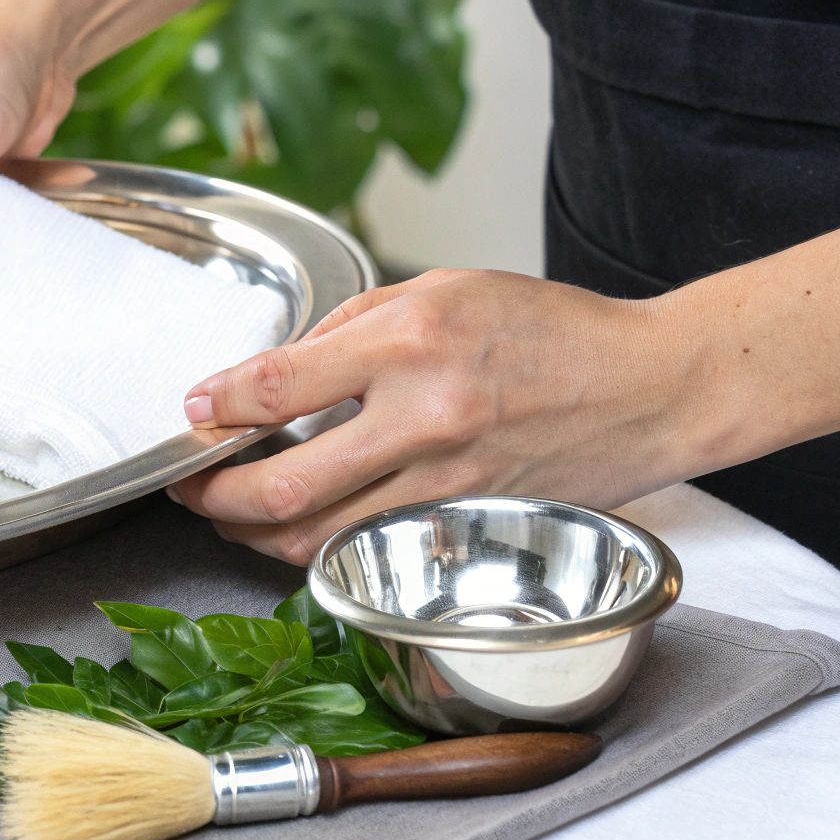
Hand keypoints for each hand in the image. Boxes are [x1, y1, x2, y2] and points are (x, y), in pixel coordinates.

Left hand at [168, 269, 697, 564]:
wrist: (651, 387)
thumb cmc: (551, 331)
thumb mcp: (443, 290)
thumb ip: (352, 327)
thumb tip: (276, 370)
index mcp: (411, 339)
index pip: (279, 385)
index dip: (219, 406)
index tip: (194, 410)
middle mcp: (424, 416)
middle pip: (283, 486)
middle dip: (213, 493)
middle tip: (188, 483)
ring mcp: (447, 482)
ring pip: (317, 539)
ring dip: (253, 535)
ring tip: (228, 513)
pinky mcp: (466, 524)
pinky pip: (368, 549)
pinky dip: (317, 547)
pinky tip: (296, 530)